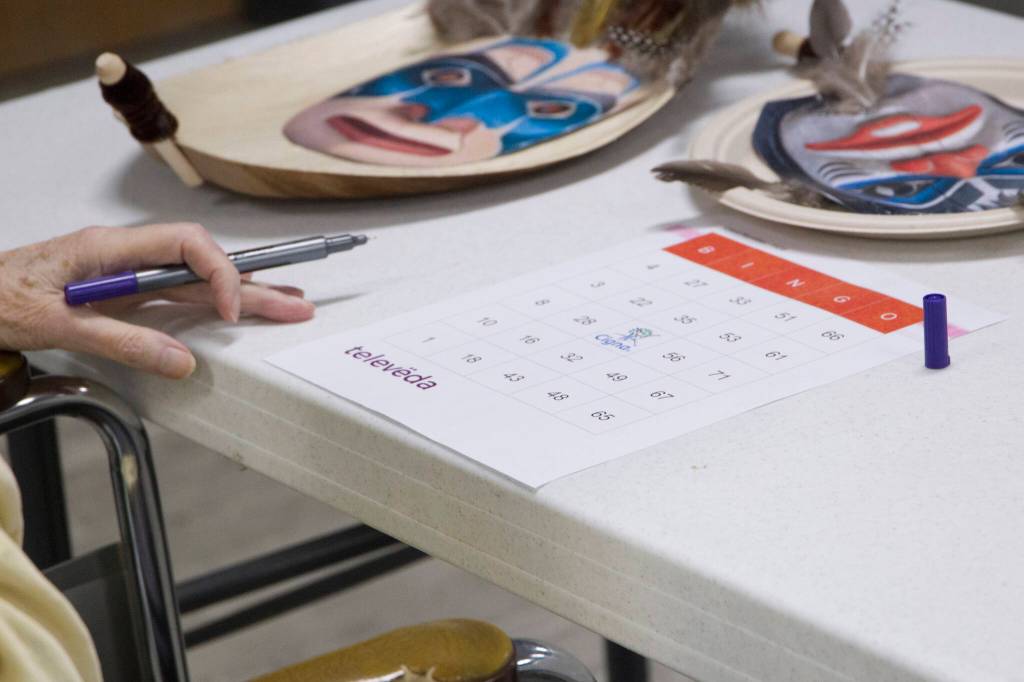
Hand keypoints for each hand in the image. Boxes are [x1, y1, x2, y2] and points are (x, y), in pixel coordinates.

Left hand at [0, 223, 314, 377]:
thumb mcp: (56, 324)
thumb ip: (122, 340)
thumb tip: (181, 360)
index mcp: (110, 248)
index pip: (186, 245)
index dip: (218, 274)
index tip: (228, 312)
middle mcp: (123, 255)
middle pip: (202, 264)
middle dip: (251, 284)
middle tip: (294, 305)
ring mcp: (123, 273)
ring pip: (194, 279)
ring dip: (240, 294)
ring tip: (283, 304)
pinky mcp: (118, 293)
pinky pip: (174, 295)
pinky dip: (210, 303)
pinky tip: (234, 312)